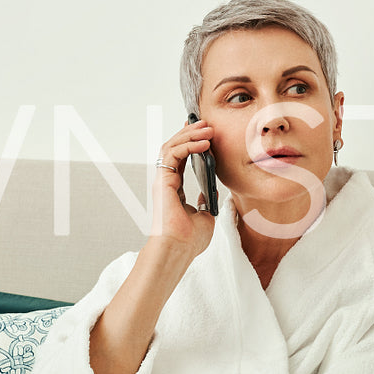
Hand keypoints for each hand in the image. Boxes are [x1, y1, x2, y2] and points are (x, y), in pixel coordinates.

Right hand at [151, 118, 215, 260]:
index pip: (181, 158)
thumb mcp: (205, 216)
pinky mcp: (163, 181)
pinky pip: (173, 154)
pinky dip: (188, 145)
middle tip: (208, 124)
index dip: (191, 142)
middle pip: (175, 148)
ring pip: (172, 147)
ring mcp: (163, 180)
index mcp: (175, 189)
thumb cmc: (189, 240)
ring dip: (190, 135)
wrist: (179, 249)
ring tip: (208, 128)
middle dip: (191, 133)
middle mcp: (167, 182)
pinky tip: (204, 143)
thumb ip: (206, 201)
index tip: (204, 132)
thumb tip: (210, 192)